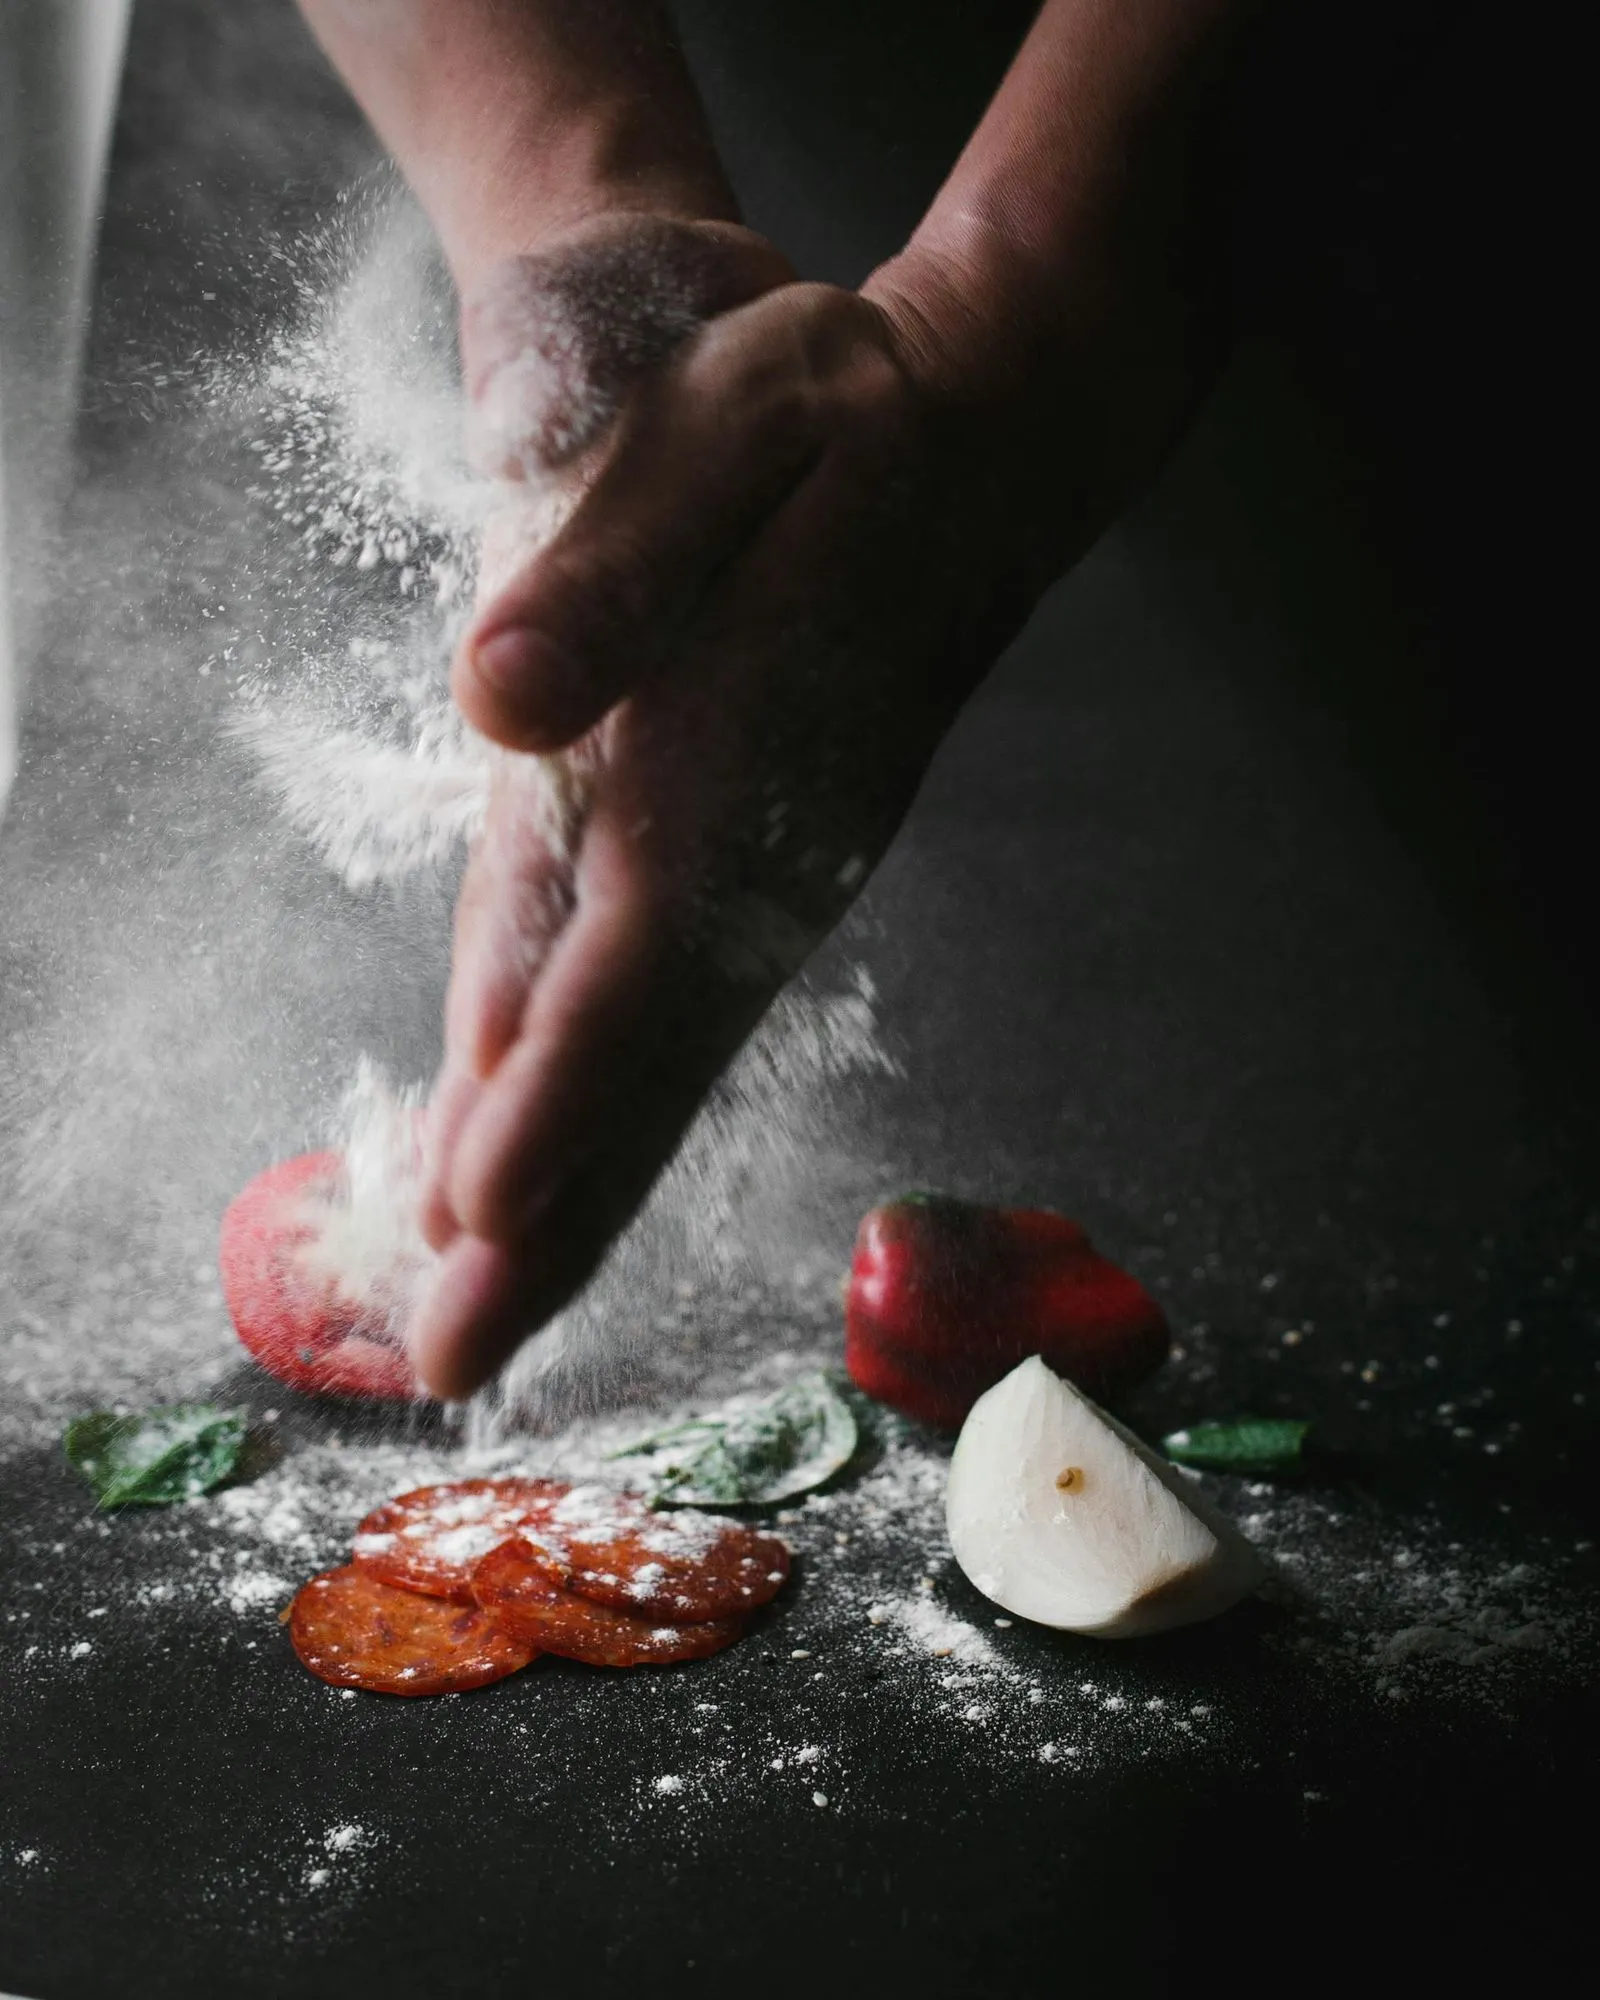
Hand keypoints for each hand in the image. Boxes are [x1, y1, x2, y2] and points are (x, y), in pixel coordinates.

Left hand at [410, 212, 1206, 1398]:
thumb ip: (619, 573)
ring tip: (480, 1309)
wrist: (982, 448)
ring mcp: (765, 876)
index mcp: (737, 757)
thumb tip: (495, 702)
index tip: (477, 1217)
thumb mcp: (729, 440)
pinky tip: (540, 1157)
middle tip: (453, 1365)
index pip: (637, 953)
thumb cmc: (844, 427)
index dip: (559, 1087)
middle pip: (646, 1064)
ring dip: (571, 1192)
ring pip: (657, 1063)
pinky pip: (663, 1014)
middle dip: (549, 1217)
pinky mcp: (753, 869)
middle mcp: (757, 853)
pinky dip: (599, 1107)